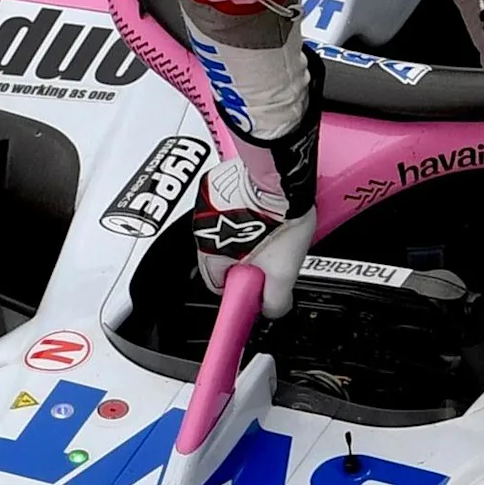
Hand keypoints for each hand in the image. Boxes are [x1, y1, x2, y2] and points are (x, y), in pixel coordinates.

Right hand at [190, 166, 316, 318]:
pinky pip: (225, 205)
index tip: (253, 285)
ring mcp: (206, 202)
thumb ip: (275, 300)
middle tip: (268, 252)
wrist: (283, 173)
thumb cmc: (279, 213)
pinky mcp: (215, 182)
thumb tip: (272, 311)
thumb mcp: (283, 271)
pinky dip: (241, 209)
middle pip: (221, 256)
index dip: (239, 287)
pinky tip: (261, 207)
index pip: (217, 286)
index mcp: (210, 252)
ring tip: (267, 226)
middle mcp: (200, 227)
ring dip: (242, 232)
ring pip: (223, 229)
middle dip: (243, 258)